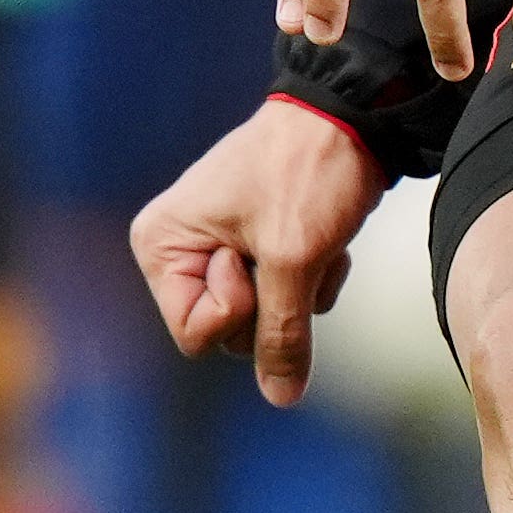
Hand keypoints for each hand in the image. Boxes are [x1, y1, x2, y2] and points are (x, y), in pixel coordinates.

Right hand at [133, 96, 389, 409]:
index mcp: (161, 245)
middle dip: (273, 300)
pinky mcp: (259, 251)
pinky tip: (323, 236)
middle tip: (284, 241)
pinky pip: (288, 302)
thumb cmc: (308, 171)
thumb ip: (283, 335)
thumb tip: (281, 397)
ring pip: (265, 322)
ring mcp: (219, 252)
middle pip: (228, 334)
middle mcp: (179, 251)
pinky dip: (314, 276)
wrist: (351, 115)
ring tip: (308, 234)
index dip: (236, 310)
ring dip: (302, 288)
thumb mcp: (295, 260)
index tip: (251, 257)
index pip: (194, 335)